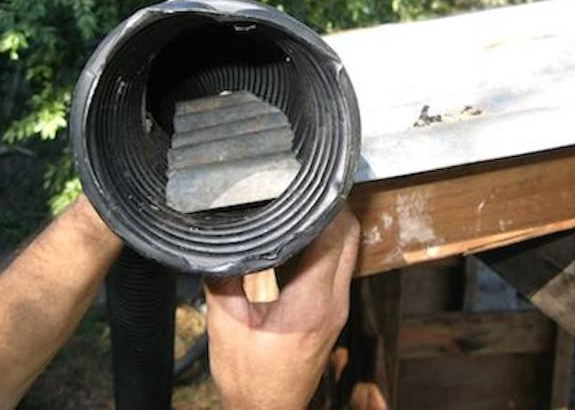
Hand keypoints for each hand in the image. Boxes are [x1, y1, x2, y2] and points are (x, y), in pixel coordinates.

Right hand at [204, 206, 360, 409]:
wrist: (267, 409)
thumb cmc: (248, 374)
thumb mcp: (225, 321)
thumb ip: (227, 274)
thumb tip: (226, 233)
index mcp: (310, 301)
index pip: (333, 236)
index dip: (322, 205)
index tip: (302, 186)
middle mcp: (334, 301)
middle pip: (349, 236)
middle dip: (331, 208)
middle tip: (304, 192)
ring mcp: (340, 306)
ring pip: (349, 249)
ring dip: (331, 226)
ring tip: (300, 211)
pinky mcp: (336, 310)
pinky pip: (340, 264)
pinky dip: (327, 246)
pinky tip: (300, 241)